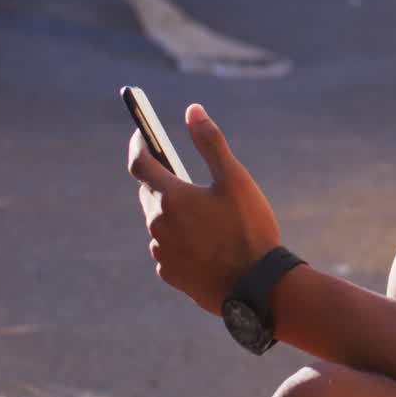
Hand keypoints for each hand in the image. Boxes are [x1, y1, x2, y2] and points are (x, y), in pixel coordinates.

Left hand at [128, 104, 280, 315]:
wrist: (256, 286)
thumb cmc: (249, 228)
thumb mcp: (235, 179)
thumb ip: (210, 142)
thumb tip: (192, 110)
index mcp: (171, 197)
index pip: (140, 163)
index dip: (139, 145)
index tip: (143, 133)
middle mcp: (157, 224)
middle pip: (149, 193)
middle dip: (161, 180)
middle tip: (182, 174)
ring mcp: (161, 252)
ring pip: (159, 223)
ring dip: (173, 213)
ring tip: (204, 215)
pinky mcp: (169, 274)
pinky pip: (168, 249)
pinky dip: (179, 239)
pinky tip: (206, 243)